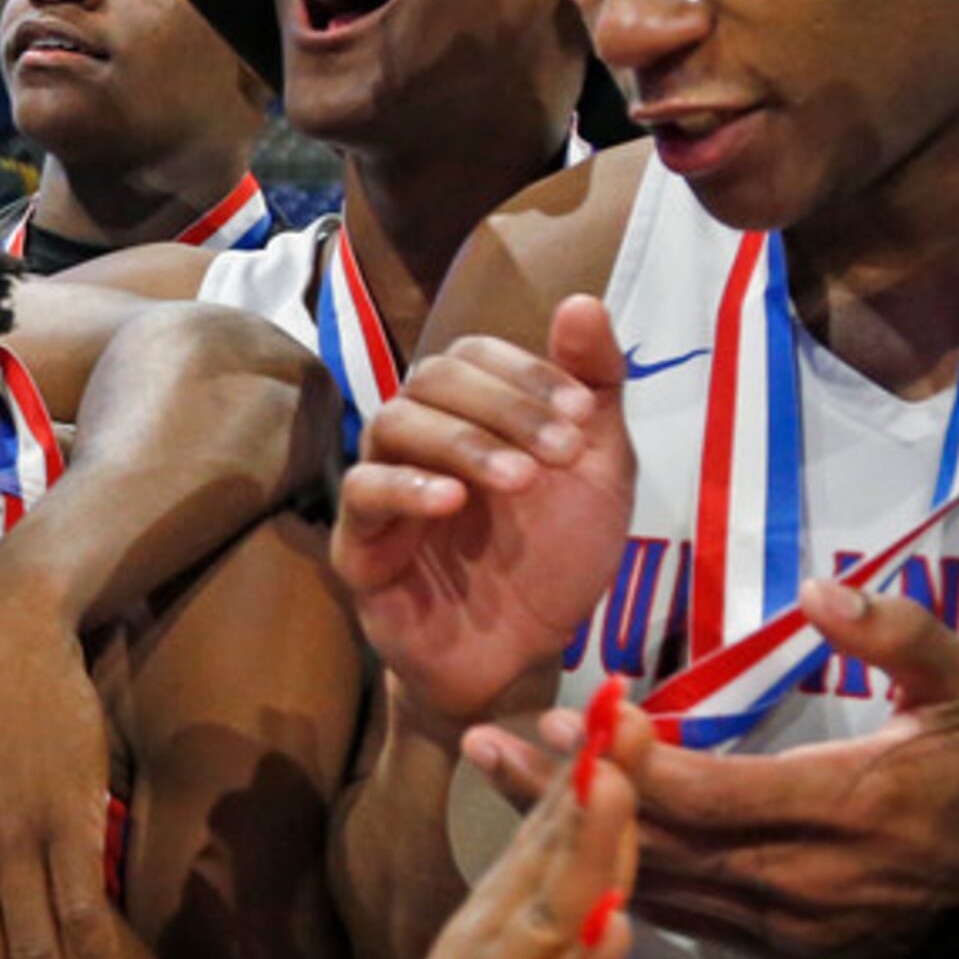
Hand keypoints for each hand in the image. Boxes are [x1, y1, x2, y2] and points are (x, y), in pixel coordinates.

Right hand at [336, 296, 635, 727]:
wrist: (524, 657)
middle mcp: (417, 439)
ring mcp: (383, 489)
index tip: (583, 413)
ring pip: (393, 423)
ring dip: (463, 440)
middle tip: (563, 453)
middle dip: (505, 406)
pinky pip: (363, 495)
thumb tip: (581, 302)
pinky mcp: (360, 546)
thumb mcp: (598, 470)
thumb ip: (595, 388)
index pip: (472, 353)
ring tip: (522, 479)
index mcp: (468, 413)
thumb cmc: (552, 559)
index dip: (527, 371)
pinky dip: (406, 487)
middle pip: (432, 378)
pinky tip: (454, 501)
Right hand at [376, 683, 643, 958]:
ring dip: (584, 852)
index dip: (588, 761)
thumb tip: (587, 803)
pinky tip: (611, 930)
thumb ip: (543, 878)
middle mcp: (494, 930)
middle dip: (593, 782)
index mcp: (500, 903)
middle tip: (629, 715)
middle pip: (550, 851)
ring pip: (548, 914)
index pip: (548, 821)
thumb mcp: (508, 942)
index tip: (626, 696)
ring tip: (616, 791)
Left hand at [472, 578, 958, 958]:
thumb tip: (820, 589)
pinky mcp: (779, 953)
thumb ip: (901, 636)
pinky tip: (561, 839)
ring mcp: (786, 928)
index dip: (626, 760)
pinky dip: (617, 878)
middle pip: (655, 844)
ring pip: (656, 887)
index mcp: (840, 808)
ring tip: (499, 782)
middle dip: (561, 797)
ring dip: (571, 837)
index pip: (705, 794)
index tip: (563, 715)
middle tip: (484, 745)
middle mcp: (799, 881)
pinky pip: (680, 917)